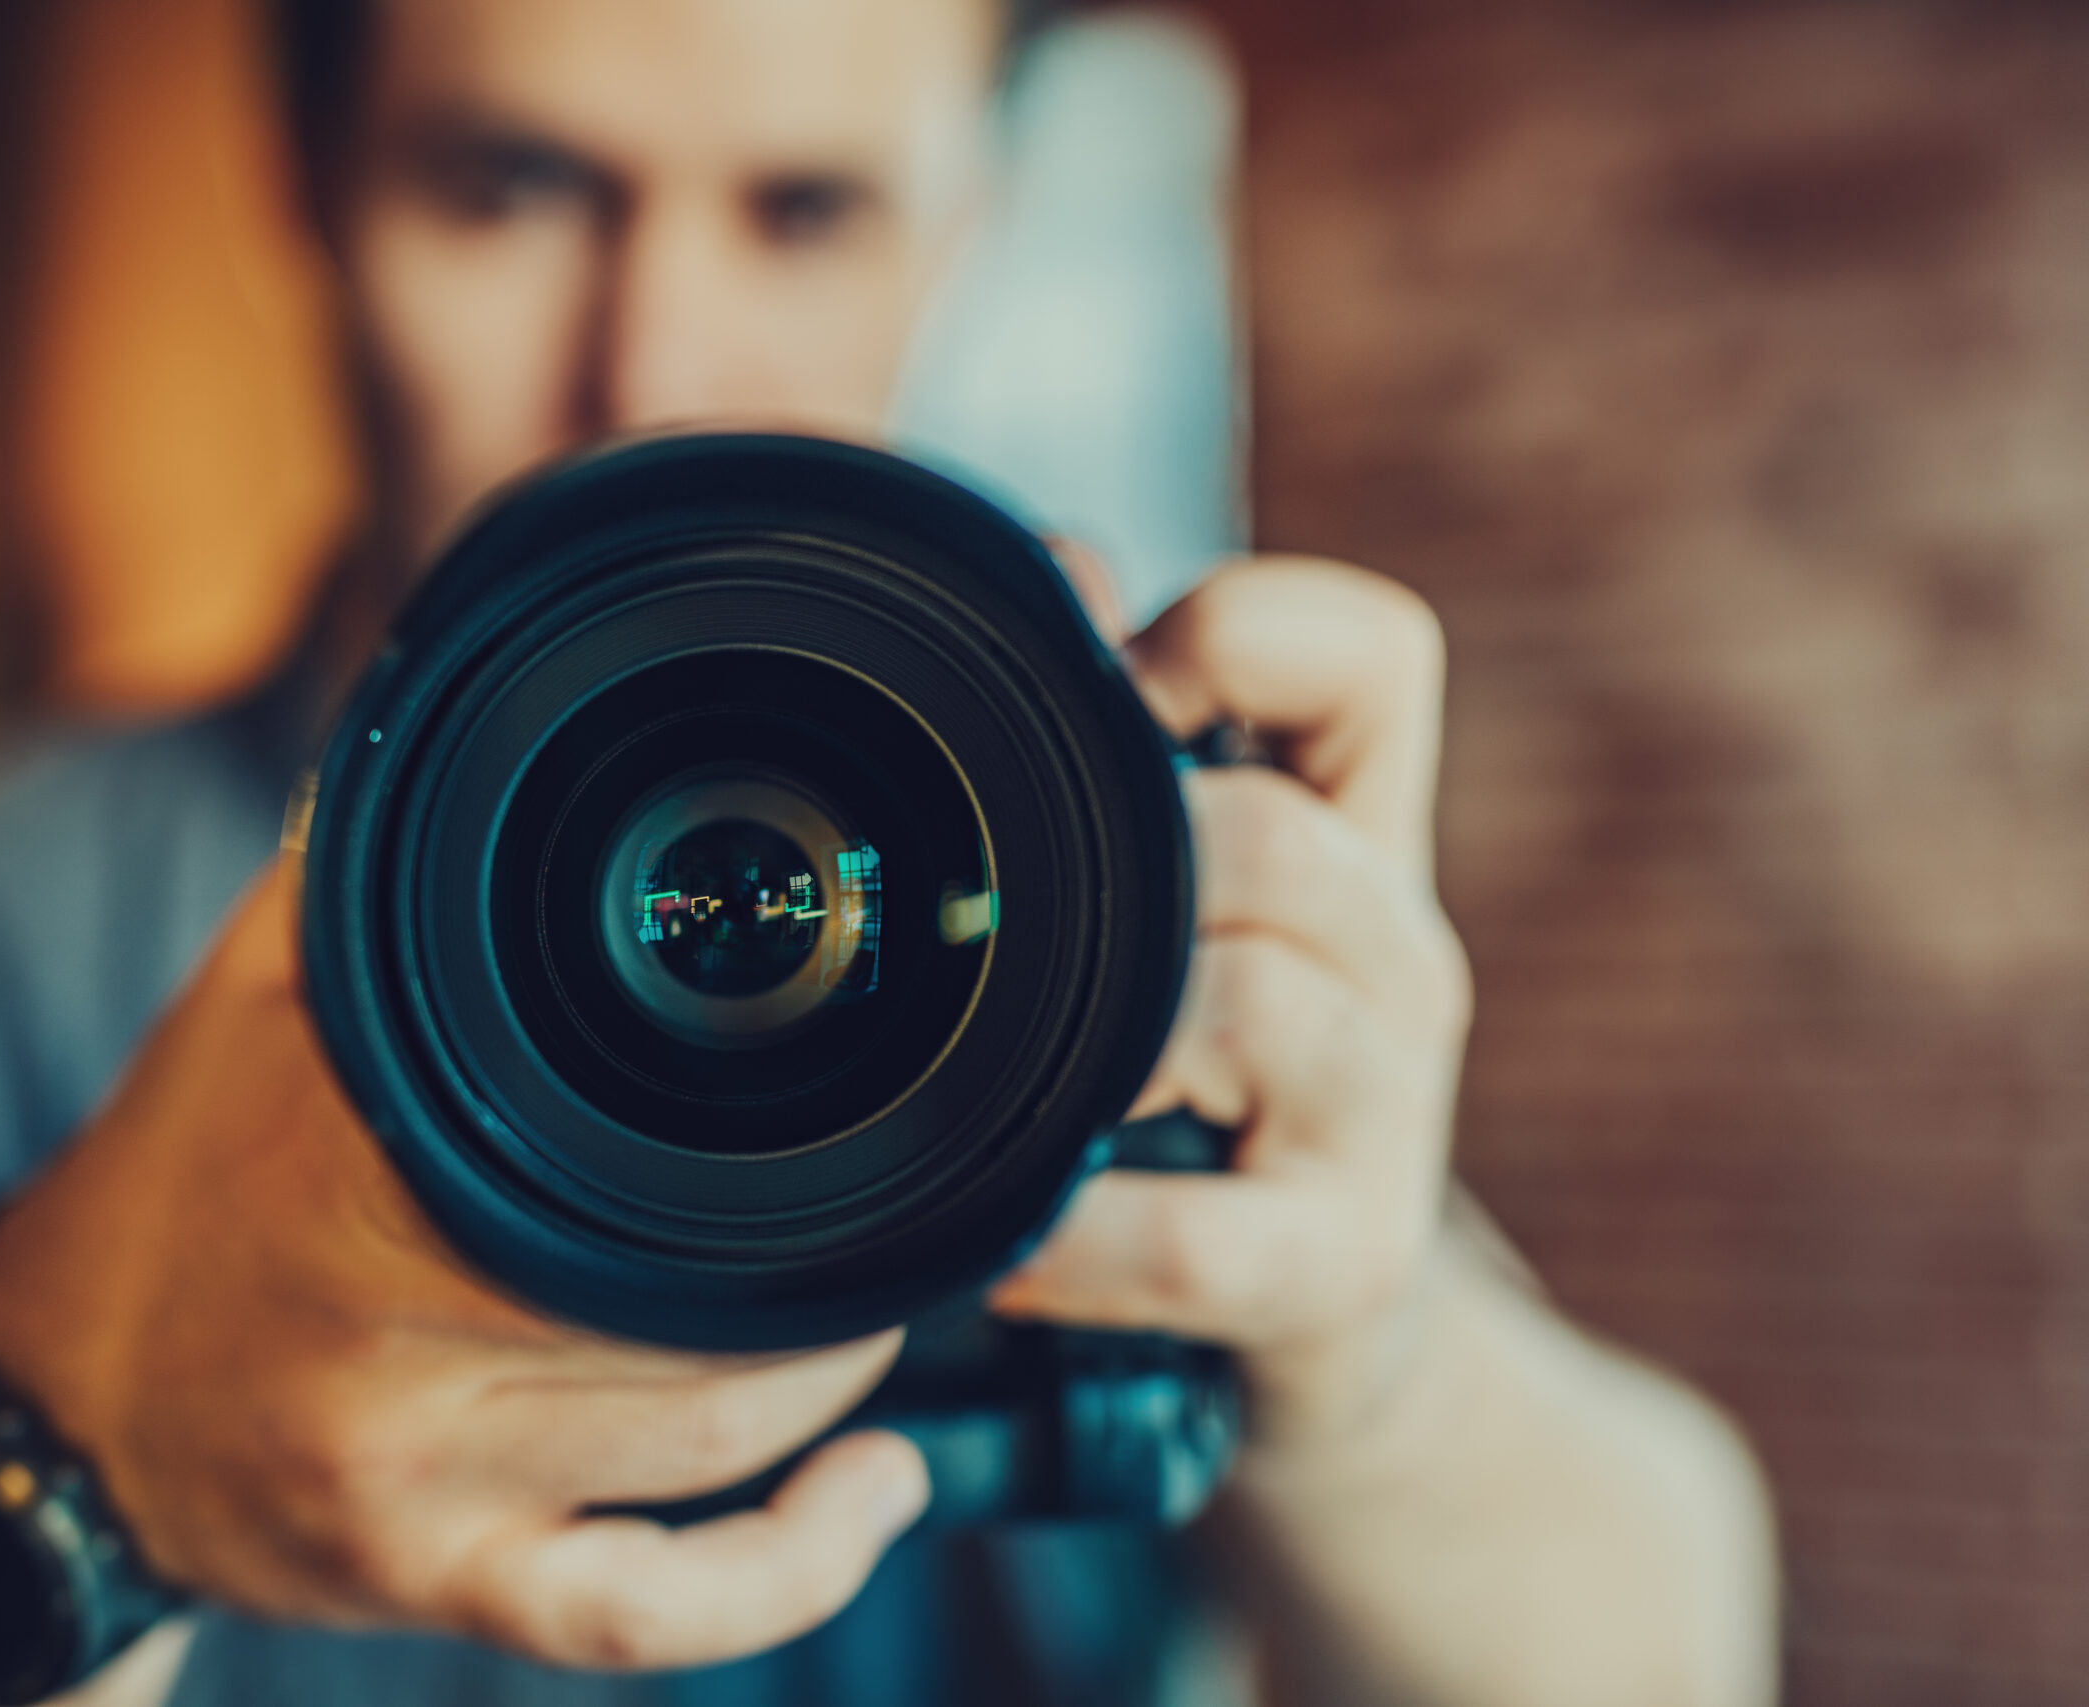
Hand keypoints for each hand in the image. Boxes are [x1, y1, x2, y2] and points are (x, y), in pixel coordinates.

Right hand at [0, 860, 927, 1671]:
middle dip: (830, 1263)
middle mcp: (384, 1356)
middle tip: (901, 1203)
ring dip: (832, 1373)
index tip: (874, 1084)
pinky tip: (876, 1501)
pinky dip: (783, 1577)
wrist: (50, 1405)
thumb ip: (374, 857)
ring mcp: (411, 1494)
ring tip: (890, 1304)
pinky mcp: (427, 1589)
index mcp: (353, 1179)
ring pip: (698, 1446)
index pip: (622, 1162)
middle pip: (696, 1312)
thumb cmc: (179, 1173)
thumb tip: (474, 695)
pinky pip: (630, 1616)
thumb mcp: (251, 986)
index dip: (781, 1142)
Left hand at [993, 555, 1473, 1447]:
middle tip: (1015, 932)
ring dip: (1106, 1043)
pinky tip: (1008, 1239)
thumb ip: (1125, 744)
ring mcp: (1382, 1125)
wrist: (1330, 1322)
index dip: (1236, 630)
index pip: (1376, 658)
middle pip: (1280, 844)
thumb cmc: (1217, 1083)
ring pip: (1250, 1013)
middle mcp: (1395, 962)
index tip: (1119, 695)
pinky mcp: (1338, 1272)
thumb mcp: (1190, 903)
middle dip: (1130, 869)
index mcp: (1356, 840)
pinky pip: (1196, 1240)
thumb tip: (1058, 565)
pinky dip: (1076, 1235)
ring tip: (1010, 1085)